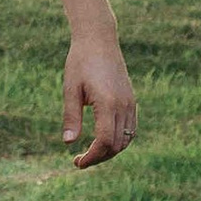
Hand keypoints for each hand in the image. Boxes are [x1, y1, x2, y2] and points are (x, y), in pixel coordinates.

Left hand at [61, 19, 138, 167]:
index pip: (105, 141)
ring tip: (89, 152)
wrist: (98, 39)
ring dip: (110, 151)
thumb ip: (71, 116)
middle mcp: (124, 105)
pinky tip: (102, 141)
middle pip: (117, 145)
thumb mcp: (70, 88)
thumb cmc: (80, 61)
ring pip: (126, 139)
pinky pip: (131, 129)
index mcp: (108, 103)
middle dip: (99, 157)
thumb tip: (68, 142)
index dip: (92, 156)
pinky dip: (119, 140)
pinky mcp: (131, 100)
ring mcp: (130, 103)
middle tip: (79, 160)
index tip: (77, 162)